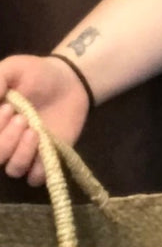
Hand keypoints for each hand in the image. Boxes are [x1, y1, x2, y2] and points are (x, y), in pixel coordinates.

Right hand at [0, 55, 90, 186]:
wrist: (70, 80)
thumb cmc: (36, 73)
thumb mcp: (12, 69)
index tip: (5, 107)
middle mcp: (2, 140)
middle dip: (4, 139)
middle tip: (21, 117)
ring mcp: (24, 152)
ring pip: (12, 169)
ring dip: (21, 153)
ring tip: (35, 130)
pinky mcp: (46, 158)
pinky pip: (35, 177)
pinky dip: (39, 167)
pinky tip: (45, 146)